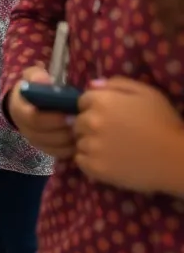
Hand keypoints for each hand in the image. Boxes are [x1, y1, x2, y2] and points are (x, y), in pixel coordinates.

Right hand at [7, 66, 75, 159]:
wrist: (30, 102)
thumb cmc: (35, 88)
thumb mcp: (33, 76)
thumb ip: (37, 76)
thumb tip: (44, 81)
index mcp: (19, 110)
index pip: (33, 119)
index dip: (52, 119)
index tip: (69, 114)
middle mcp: (24, 129)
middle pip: (45, 137)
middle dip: (64, 131)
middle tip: (81, 124)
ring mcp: (36, 141)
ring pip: (54, 148)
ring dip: (70, 141)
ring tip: (83, 131)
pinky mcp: (47, 149)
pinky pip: (61, 154)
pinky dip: (73, 149)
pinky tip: (82, 138)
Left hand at [75, 77, 183, 194]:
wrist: (177, 159)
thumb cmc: (165, 123)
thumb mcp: (147, 93)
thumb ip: (117, 84)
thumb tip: (92, 84)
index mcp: (101, 101)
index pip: (82, 102)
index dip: (95, 108)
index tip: (110, 117)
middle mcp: (91, 122)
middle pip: (78, 122)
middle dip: (90, 126)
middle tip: (112, 135)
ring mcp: (91, 146)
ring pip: (79, 142)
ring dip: (90, 144)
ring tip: (112, 150)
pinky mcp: (95, 167)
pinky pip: (80, 161)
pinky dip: (89, 161)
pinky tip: (108, 161)